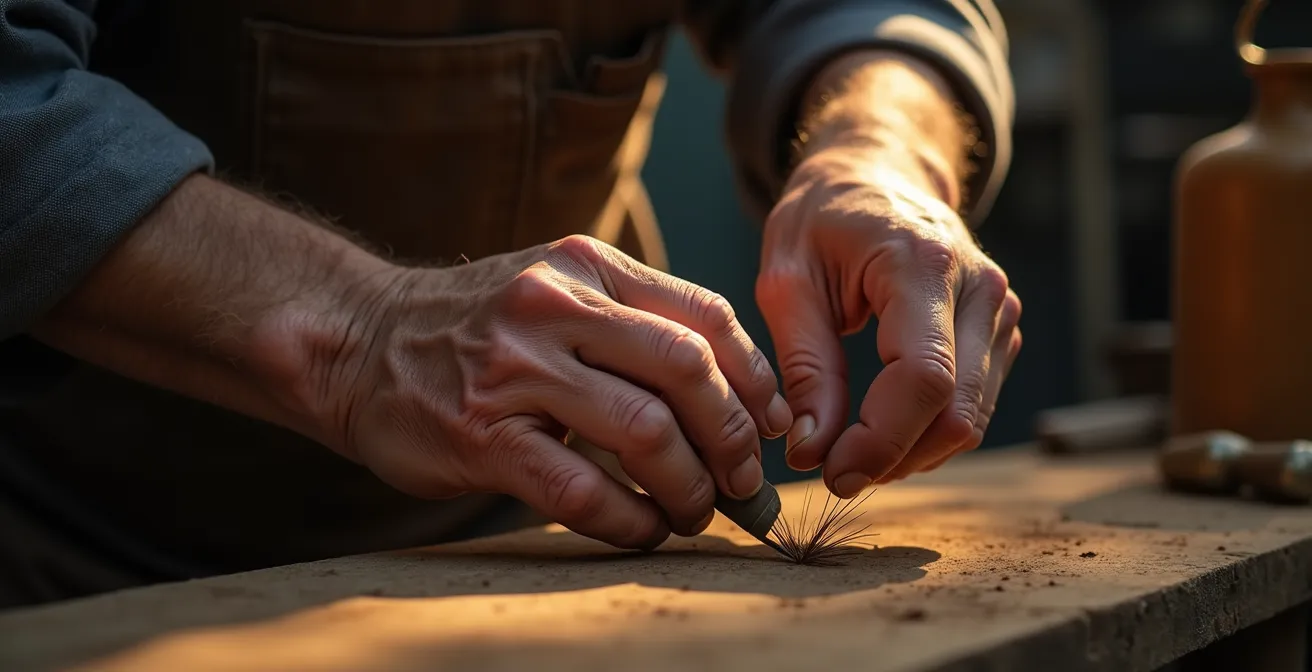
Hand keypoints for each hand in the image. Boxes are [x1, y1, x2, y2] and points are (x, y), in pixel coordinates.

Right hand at [303, 235, 790, 549]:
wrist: (355, 339)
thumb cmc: (475, 326)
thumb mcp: (555, 287)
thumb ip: (632, 322)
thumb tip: (736, 398)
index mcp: (588, 266)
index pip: (706, 315)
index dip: (756, 379)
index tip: (775, 427)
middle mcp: (556, 307)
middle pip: (687, 370)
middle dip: (733, 437)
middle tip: (744, 483)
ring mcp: (516, 370)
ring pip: (644, 431)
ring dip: (687, 486)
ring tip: (694, 513)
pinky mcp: (481, 434)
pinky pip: (579, 489)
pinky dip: (627, 520)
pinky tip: (641, 531)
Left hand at [756, 148, 1020, 496]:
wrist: (876, 175)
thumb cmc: (823, 220)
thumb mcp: (787, 280)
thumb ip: (803, 366)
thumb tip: (812, 449)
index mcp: (922, 264)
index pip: (924, 378)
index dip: (880, 441)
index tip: (829, 471)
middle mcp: (979, 288)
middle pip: (956, 411)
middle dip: (892, 459)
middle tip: (831, 473)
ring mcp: (1000, 311)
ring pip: (970, 419)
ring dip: (909, 454)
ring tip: (848, 450)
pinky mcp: (1001, 332)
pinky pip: (973, 407)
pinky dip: (926, 434)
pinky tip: (880, 428)